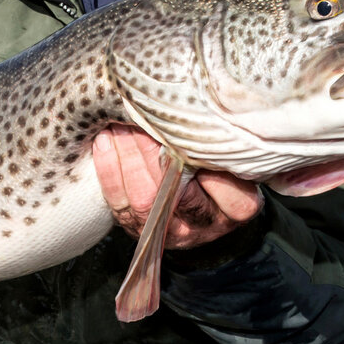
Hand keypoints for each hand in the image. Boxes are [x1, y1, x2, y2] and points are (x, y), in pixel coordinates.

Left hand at [93, 124, 262, 249]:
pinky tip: (106, 141)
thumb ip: (220, 145)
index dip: (199, 158)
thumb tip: (190, 110)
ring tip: (120, 125)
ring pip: (143, 200)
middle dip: (150, 152)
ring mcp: (170, 232)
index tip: (181, 128)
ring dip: (127, 157)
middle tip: (138, 117)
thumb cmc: (221, 170)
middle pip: (176, 194)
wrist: (202, 204)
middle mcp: (205, 224)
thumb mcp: (233, 159)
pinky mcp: (139, 228)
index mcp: (237, 207)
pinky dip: (109, 169)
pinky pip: (119, 204)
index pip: (224, 186)